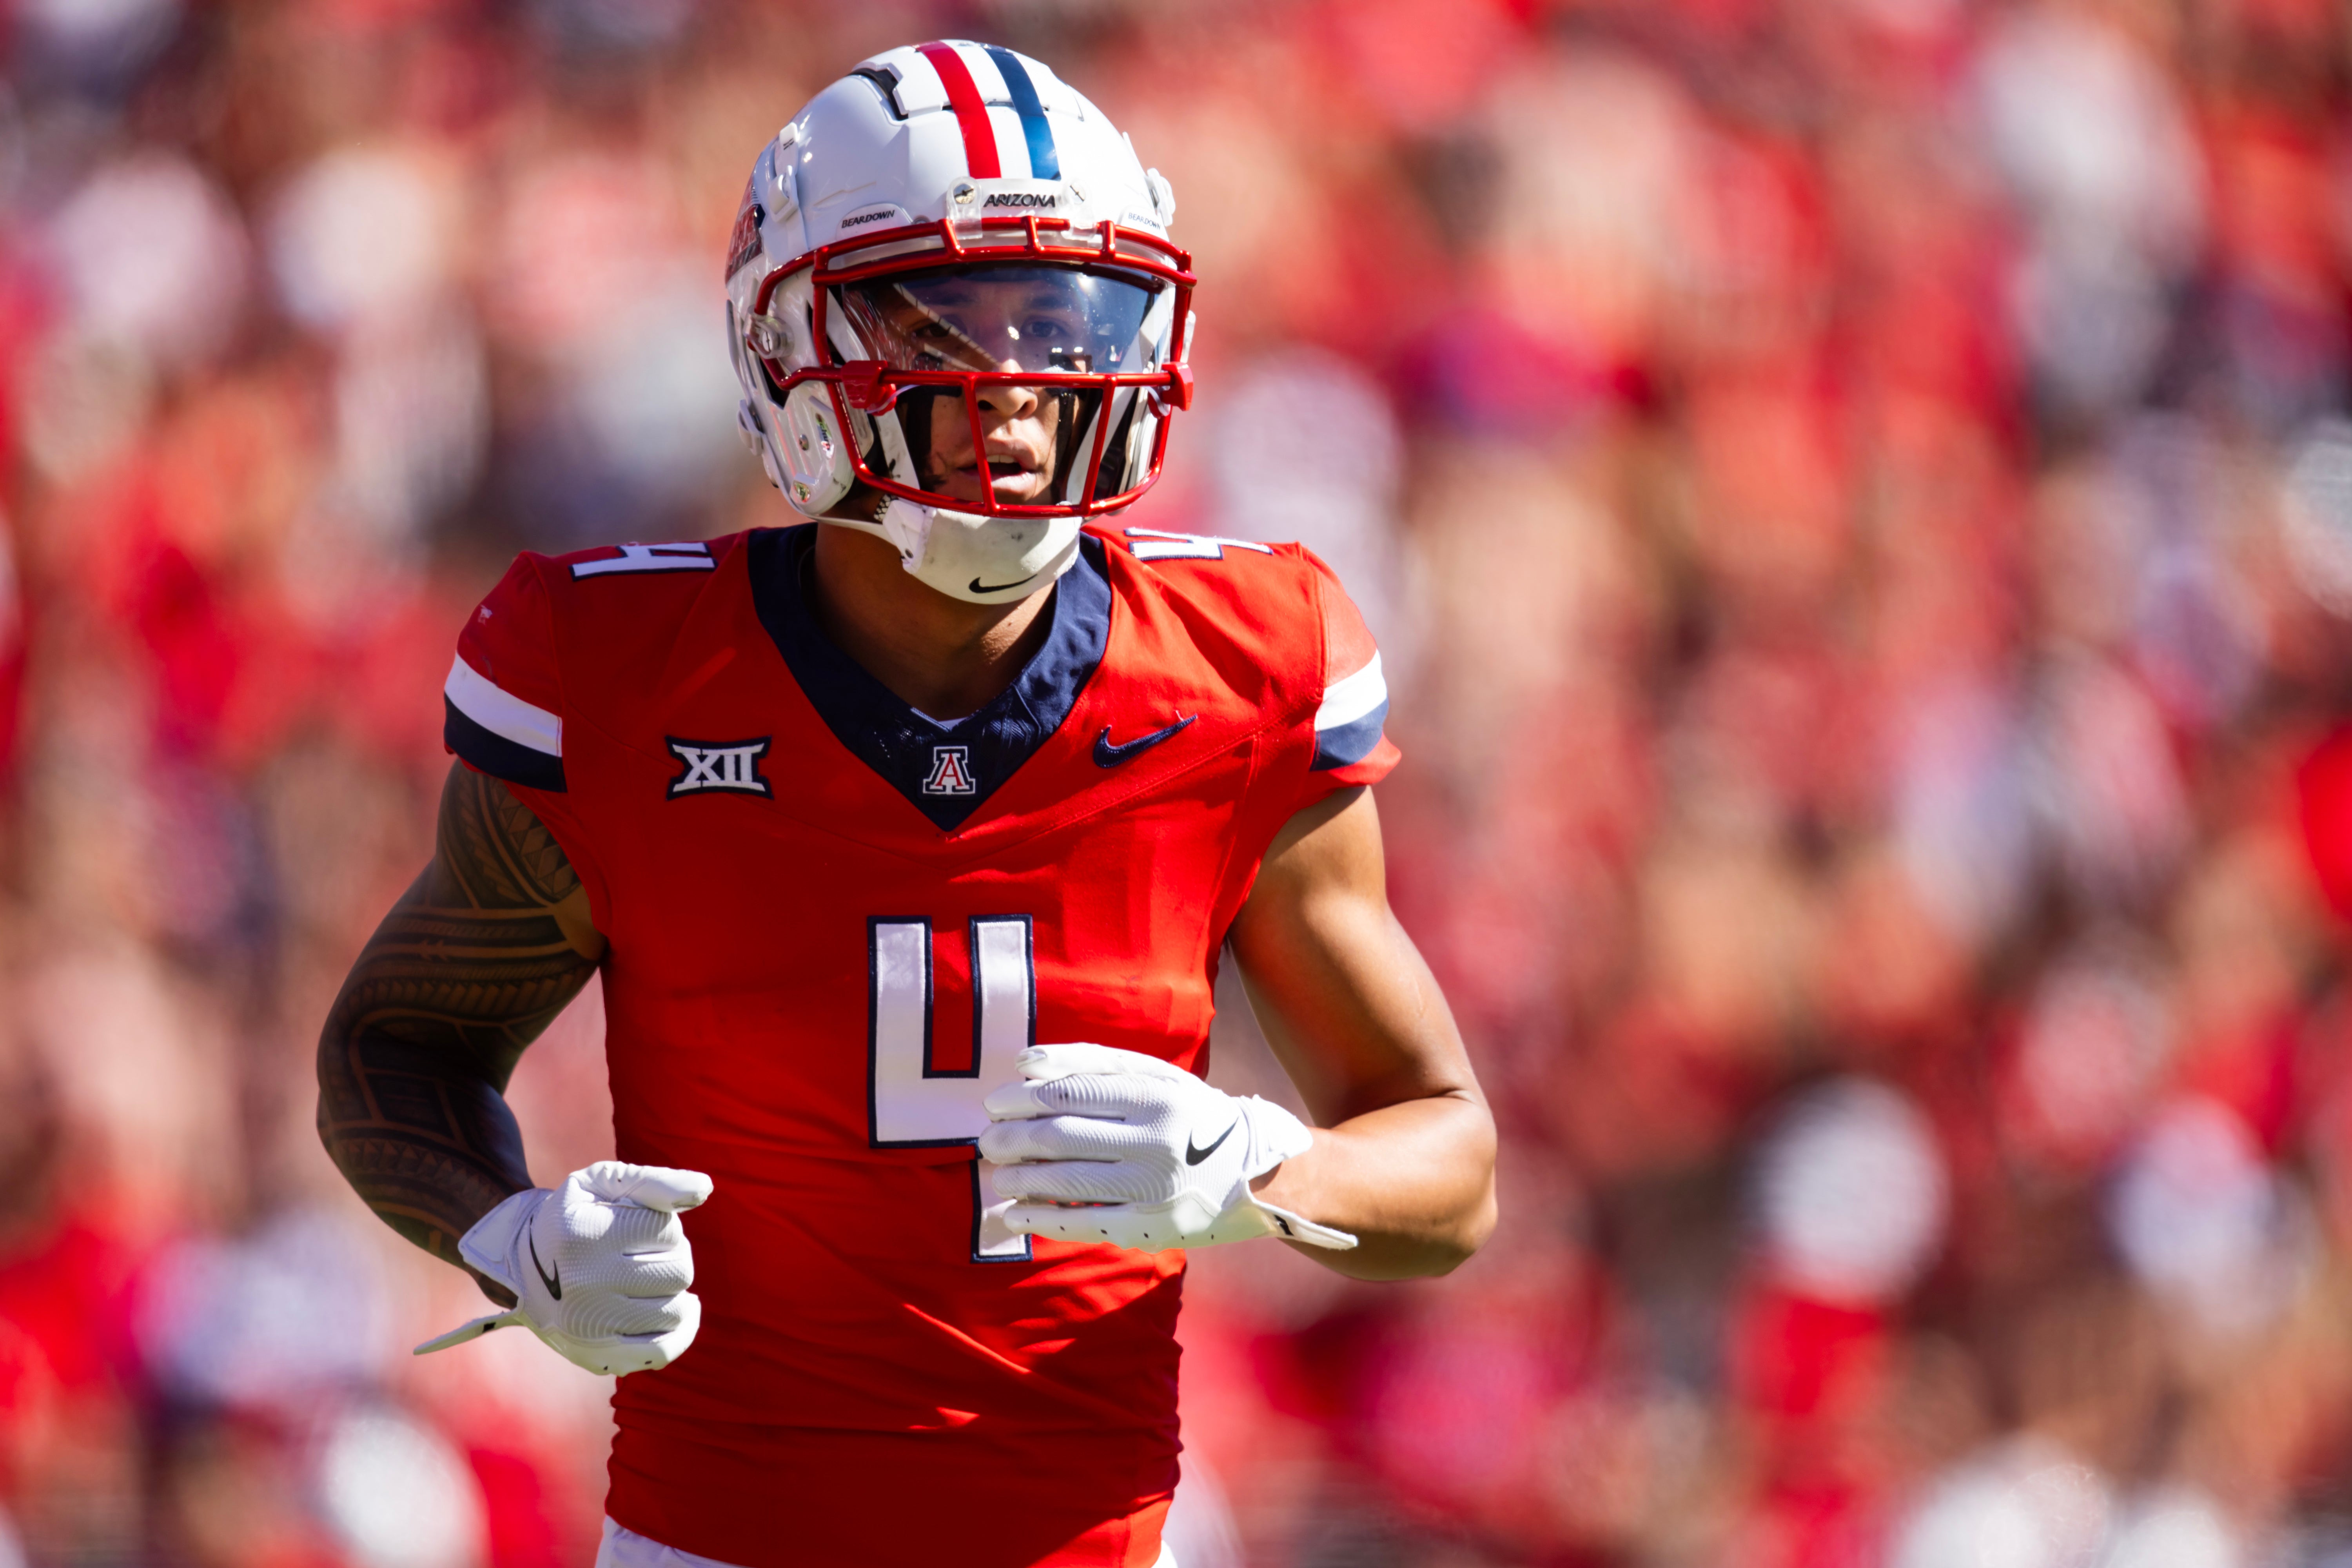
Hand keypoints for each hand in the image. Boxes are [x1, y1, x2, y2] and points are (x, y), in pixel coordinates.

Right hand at [413, 1161, 713, 1375]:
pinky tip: (681, 1308)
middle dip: (673, 1256)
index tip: (637, 1226)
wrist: (523, 1265)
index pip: (666, 1230)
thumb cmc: (578, 1216)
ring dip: (673, 1289)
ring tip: (651, 1277)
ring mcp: (588, 1327)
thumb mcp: (604, 1183)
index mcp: (583, 1235)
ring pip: (675, 1310)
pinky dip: (682, 1330)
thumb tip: (704, 1188)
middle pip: (677, 1272)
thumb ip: (655, 1180)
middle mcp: (582, 1285)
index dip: (663, 1225)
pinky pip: (662, 1352)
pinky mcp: (596, 1356)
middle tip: (646, 1253)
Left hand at [979, 1043, 1355, 1253]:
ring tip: (997, 1176)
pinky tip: (1012, 1215)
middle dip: (1011, 1140)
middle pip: (1060, 1138)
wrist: (1262, 1172)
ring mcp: (1154, 1187)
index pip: (1069, 1093)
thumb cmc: (1193, 1116)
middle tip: (987, 1143)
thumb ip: (1094, 1063)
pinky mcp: (1153, 1227)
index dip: (1020, 1099)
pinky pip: (1083, 1223)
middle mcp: (1155, 1140)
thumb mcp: (1157, 1076)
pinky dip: (1039, 1219)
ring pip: (1066, 1181)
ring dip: (1018, 1180)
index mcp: (1156, 1095)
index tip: (993, 1104)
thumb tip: (1024, 1062)